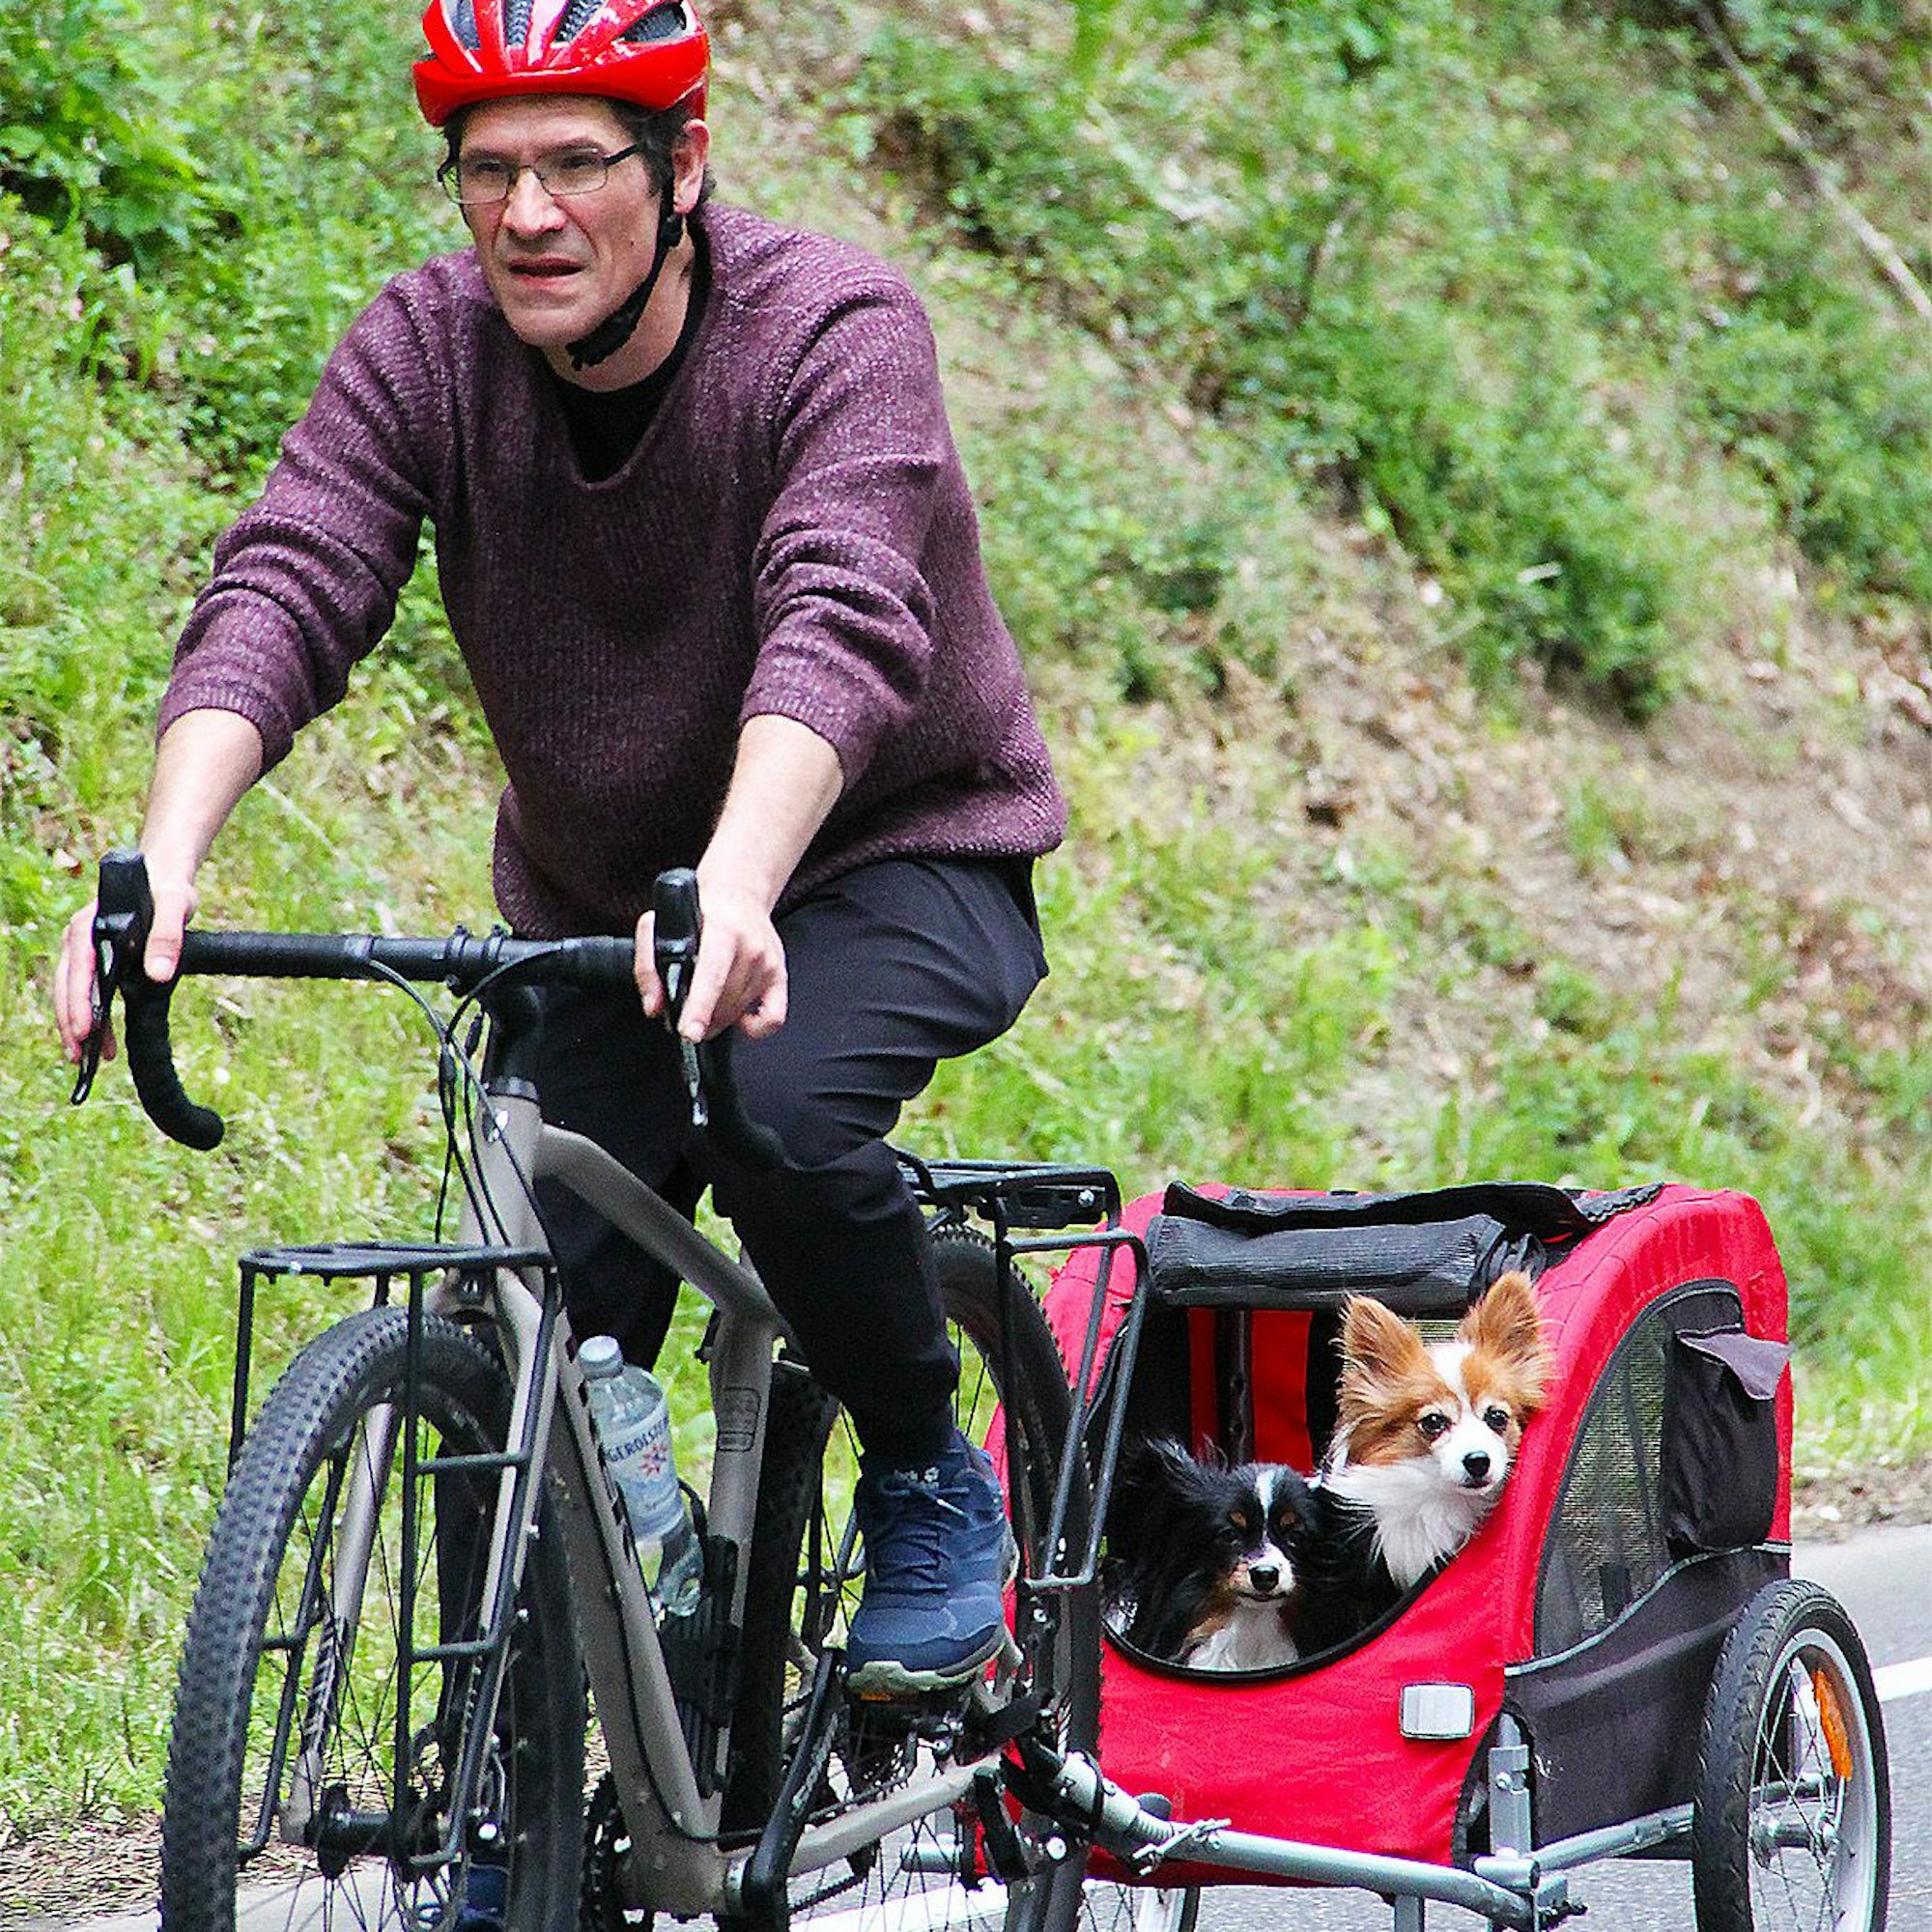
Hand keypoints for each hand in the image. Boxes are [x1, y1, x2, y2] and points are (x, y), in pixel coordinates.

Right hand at [53, 869, 197, 1064]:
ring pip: (72, 992)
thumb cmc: (167, 889)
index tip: (84, 1032)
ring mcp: (83, 949)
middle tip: (78, 1058)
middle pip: (66, 987)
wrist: (164, 875)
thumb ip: (167, 937)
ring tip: (86, 1060)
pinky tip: (100, 1041)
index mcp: (89, 925)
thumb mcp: (174, 906)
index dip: (78, 1003)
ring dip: (77, 1025)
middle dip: (70, 1024)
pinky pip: (85, 990)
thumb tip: (160, 974)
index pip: (78, 970)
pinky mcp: (94, 958)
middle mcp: (78, 937)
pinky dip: (90, 1016)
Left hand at [633, 879, 787, 1042]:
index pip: (712, 975)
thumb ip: (648, 966)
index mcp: (722, 930)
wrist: (739, 892)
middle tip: (682, 1019)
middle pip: (723, 1002)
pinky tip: (739, 1020)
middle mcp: (750, 947)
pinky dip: (755, 1027)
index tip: (690, 1031)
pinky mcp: (778, 974)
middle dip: (699, 1020)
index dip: (700, 1007)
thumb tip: (654, 1005)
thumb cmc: (700, 910)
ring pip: (739, 1011)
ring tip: (703, 1009)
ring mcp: (767, 962)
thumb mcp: (660, 925)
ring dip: (718, 1019)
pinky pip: (773, 1018)